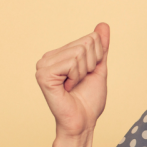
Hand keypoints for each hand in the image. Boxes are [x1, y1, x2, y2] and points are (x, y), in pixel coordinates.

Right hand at [36, 23, 109, 137]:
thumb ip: (100, 47)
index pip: (90, 38)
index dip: (96, 58)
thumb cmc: (88, 100)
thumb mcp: (98, 68)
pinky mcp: (43, 74)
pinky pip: (71, 63)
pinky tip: (67, 88)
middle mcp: (48, 57)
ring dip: (83, 72)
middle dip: (91, 64)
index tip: (85, 75)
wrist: (83, 122)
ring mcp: (43, 65)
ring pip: (79, 52)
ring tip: (73, 85)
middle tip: (80, 81)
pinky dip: (75, 77)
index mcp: (59, 54)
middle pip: (86, 42)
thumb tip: (103, 25)